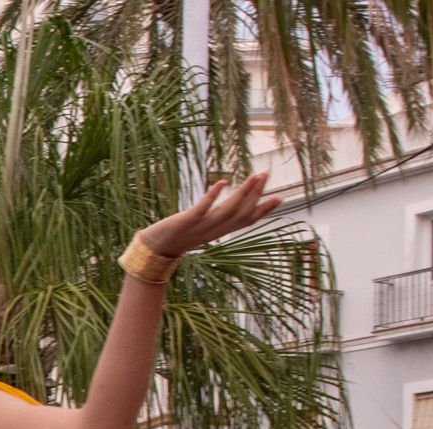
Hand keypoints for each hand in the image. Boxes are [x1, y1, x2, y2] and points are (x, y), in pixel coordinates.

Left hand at [140, 174, 277, 257]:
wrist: (152, 250)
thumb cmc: (177, 236)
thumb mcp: (202, 228)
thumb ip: (217, 219)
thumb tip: (232, 208)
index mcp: (218, 232)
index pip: (245, 222)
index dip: (263, 211)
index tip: (280, 198)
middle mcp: (213, 230)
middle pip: (240, 214)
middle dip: (255, 195)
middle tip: (265, 174)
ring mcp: (200, 227)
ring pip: (227, 211)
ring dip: (242, 193)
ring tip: (254, 176)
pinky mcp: (185, 222)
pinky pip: (202, 209)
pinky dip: (213, 196)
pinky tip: (223, 182)